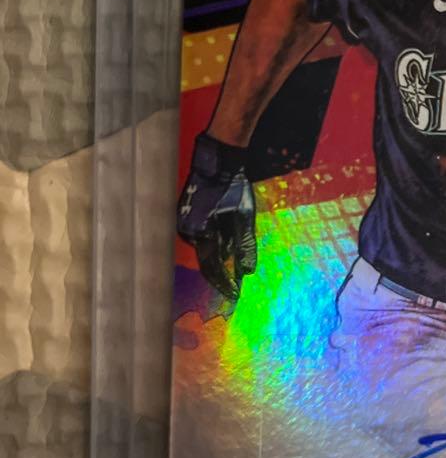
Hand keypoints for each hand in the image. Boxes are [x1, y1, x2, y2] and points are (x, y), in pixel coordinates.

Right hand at [177, 133, 256, 302]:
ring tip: (233, 269)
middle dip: (221, 274)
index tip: (235, 295)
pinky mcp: (186, 217)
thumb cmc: (233, 188)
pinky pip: (201, 237)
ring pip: (204, 249)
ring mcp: (184, 224)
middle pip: (207, 261)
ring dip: (219, 258)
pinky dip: (214, 244)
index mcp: (200, 234)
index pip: (213, 268)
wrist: (216, 162)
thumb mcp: (243, 217)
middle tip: (234, 288)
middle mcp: (187, 232)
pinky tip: (226, 244)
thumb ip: (244, 244)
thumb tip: (248, 271)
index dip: (225, 283)